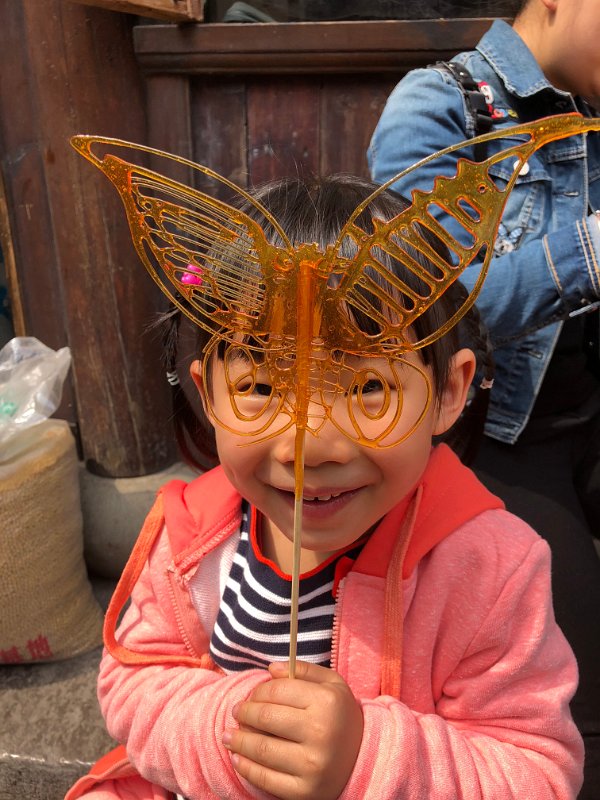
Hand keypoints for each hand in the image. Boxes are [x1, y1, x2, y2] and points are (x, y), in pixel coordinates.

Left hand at [223, 660, 362, 799]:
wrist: (364, 760)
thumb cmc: (342, 717)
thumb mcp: (333, 685)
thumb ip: (304, 671)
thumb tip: (271, 668)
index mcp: (327, 703)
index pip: (276, 692)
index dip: (257, 692)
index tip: (250, 695)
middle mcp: (320, 733)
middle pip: (265, 719)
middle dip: (244, 714)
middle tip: (236, 712)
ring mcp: (312, 765)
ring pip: (261, 749)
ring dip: (238, 741)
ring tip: (228, 735)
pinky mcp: (304, 791)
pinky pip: (265, 779)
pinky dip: (245, 768)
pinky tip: (237, 758)